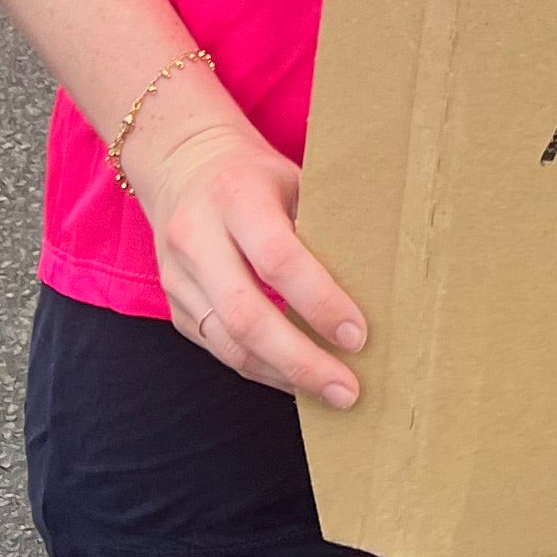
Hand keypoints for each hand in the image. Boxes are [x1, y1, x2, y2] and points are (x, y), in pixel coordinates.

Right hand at [130, 80, 367, 407]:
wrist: (181, 162)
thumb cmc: (255, 173)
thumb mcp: (294, 178)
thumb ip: (322, 225)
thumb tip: (381, 281)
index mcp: (237, 197)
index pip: (278, 259)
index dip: (320, 302)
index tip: (359, 335)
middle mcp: (198, 238)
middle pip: (246, 315)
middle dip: (301, 361)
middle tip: (347, 390)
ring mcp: (180, 276)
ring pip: (229, 343)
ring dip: (282, 376)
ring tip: (329, 394)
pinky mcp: (175, 305)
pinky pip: (219, 349)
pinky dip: (261, 369)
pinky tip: (296, 379)